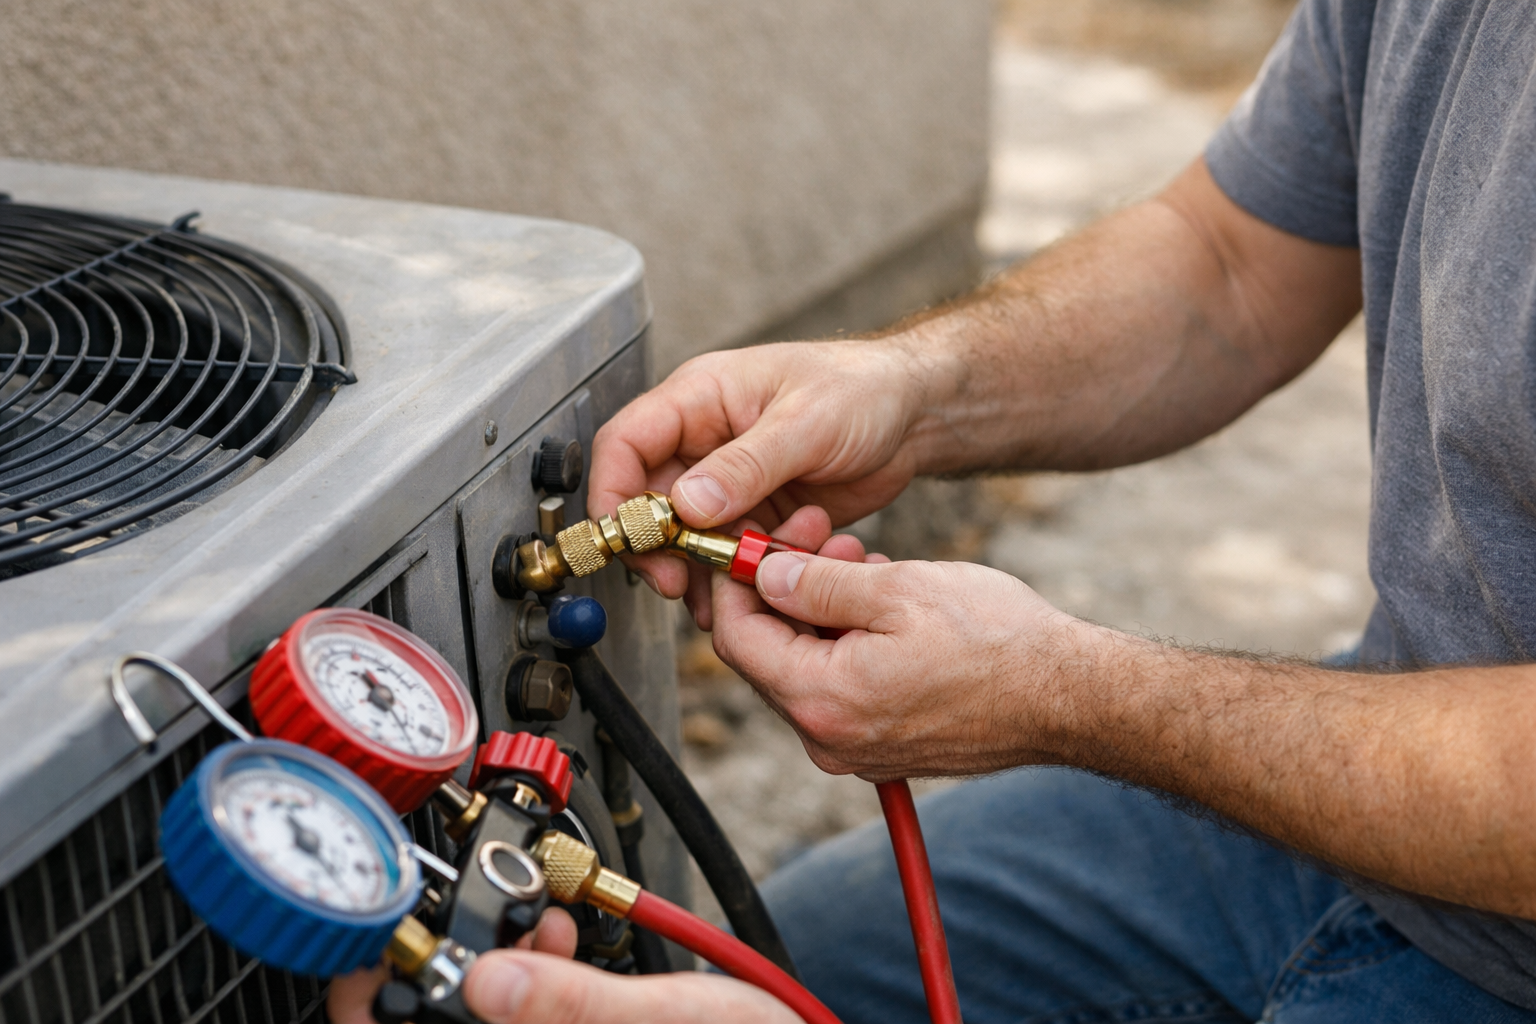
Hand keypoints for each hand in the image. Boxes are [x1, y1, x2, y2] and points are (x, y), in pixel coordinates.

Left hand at [327, 907, 795, 1023]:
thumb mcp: (665, 1018)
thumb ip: (571, 1003)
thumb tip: (485, 976)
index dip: (371, 1001)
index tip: (372, 946)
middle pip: (435, 1020)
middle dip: (451, 963)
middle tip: (481, 915)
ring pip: (480, 1009)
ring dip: (492, 961)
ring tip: (539, 919)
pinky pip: (521, 1010)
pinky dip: (527, 972)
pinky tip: (558, 937)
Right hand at [589, 337, 951, 611]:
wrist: (916, 414)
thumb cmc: (865, 388)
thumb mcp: (807, 421)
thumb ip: (746, 464)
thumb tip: (688, 503)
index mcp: (700, 398)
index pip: (626, 443)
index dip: (614, 493)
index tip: (628, 539)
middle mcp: (704, 439)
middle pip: (647, 499)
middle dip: (656, 546)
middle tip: (675, 583)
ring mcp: (728, 479)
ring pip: (685, 534)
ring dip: (696, 569)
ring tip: (721, 598)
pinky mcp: (754, 511)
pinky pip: (725, 551)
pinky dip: (732, 576)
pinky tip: (752, 593)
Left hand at [711, 549, 1092, 779]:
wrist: (1070, 698)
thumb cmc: (998, 642)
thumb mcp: (898, 590)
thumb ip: (816, 584)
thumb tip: (763, 575)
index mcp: (823, 699)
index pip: (737, 637)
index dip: (735, 580)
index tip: (755, 540)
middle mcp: (829, 739)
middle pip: (768, 655)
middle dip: (782, 590)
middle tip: (821, 538)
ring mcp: (857, 751)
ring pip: (806, 668)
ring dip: (819, 611)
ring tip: (863, 563)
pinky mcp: (884, 749)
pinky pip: (841, 690)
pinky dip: (846, 643)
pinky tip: (883, 605)